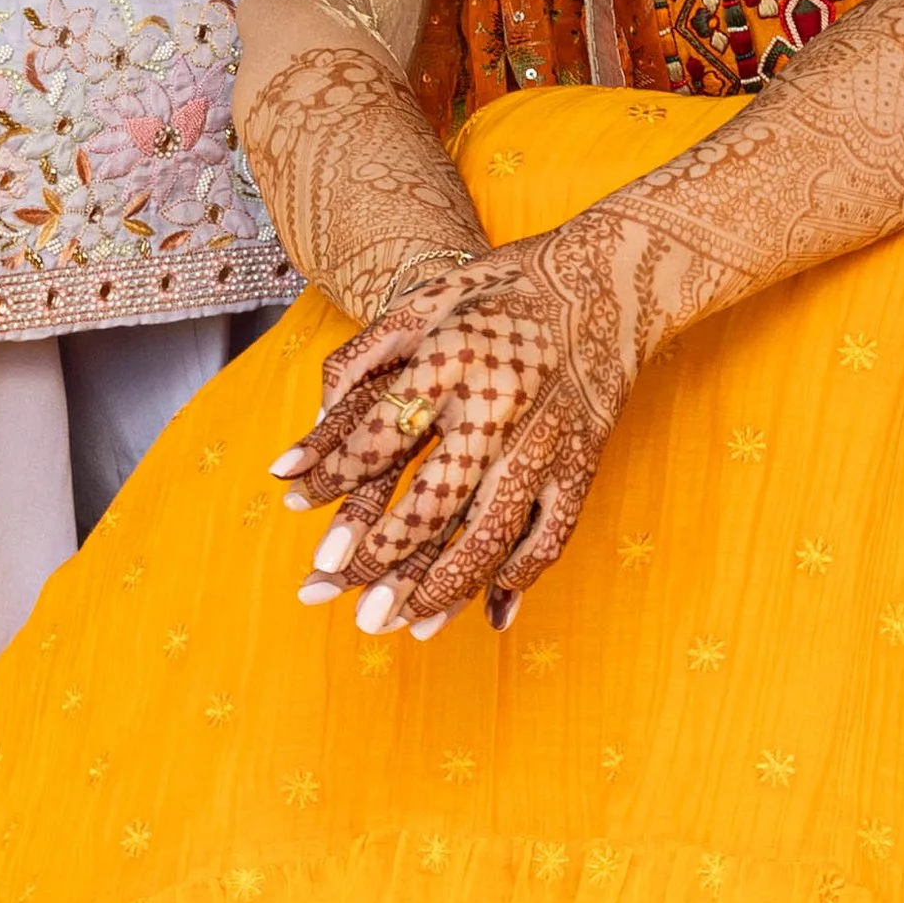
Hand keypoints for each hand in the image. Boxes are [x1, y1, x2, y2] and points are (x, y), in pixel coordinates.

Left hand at [271, 219, 637, 632]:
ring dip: (444, 587)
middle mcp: (500, 405)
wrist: (611, 279)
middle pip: (433, 501)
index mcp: (454, 359)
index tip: (292, 503)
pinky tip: (486, 608)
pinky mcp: (583, 461)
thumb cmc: (502, 289)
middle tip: (335, 596)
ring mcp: (547, 439)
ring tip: (402, 623)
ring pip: (491, 532)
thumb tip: (309, 427)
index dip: (332, 474)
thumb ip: (362, 360)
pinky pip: (550, 534)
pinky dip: (518, 577)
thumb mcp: (425, 301)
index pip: (381, 434)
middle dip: (380, 558)